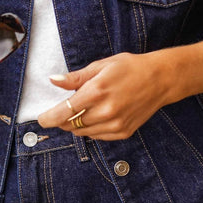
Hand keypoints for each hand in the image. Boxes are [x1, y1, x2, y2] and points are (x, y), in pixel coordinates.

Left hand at [36, 33, 202, 139]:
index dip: (49, 118)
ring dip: (75, 125)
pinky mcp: (123, 132)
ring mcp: (115, 124)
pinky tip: (96, 116)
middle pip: (71, 124)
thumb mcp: (101, 66)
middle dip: (62, 120)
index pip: (64, 112)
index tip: (42, 118)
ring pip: (83, 132)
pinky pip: (97, 136)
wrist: (161, 80)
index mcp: (97, 91)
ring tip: (82, 110)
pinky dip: (91, 129)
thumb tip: (54, 80)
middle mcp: (106, 111)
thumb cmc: (130, 68)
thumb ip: (76, 77)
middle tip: (63, 110)